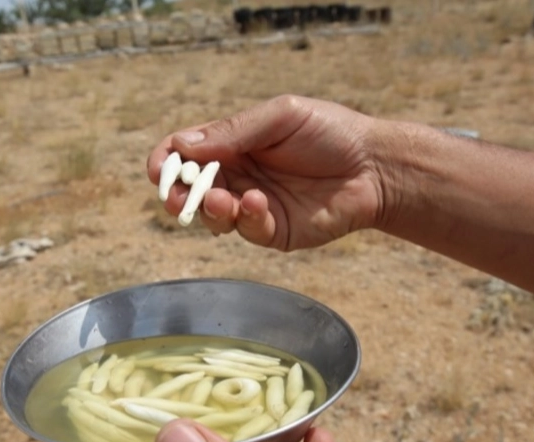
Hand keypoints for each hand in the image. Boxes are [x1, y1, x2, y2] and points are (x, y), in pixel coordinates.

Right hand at [146, 95, 384, 250]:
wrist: (374, 166)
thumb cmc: (330, 132)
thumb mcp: (279, 117)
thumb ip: (233, 132)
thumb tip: (183, 146)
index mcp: (233, 144)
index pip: (186, 153)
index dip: (167, 161)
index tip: (159, 169)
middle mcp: (237, 176)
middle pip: (190, 190)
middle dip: (177, 195)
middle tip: (175, 198)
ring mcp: (253, 205)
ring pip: (212, 216)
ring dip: (209, 210)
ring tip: (221, 200)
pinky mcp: (272, 230)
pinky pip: (247, 231)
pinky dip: (247, 219)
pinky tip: (259, 203)